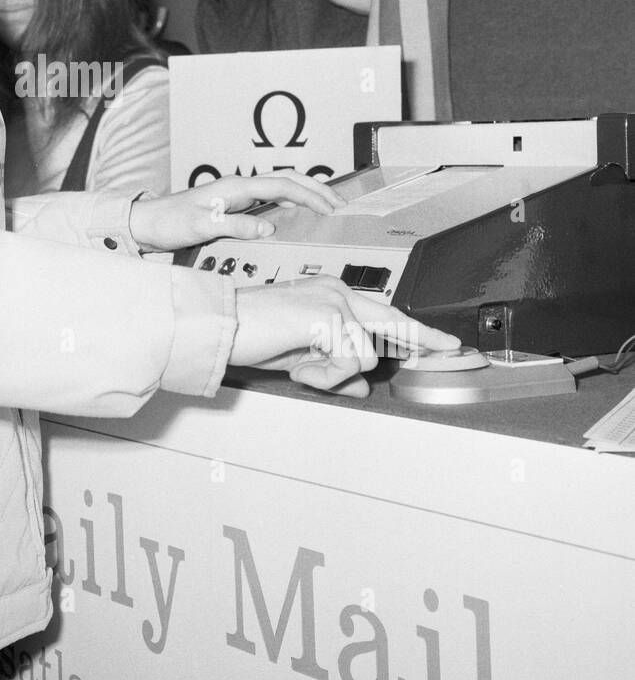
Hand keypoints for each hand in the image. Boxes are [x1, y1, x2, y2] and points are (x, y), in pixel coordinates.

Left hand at [129, 172, 341, 253]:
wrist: (147, 224)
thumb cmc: (169, 222)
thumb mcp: (202, 227)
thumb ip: (236, 226)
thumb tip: (269, 227)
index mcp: (235, 187)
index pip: (281, 186)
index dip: (309, 195)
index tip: (330, 207)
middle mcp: (238, 187)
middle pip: (286, 180)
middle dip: (315, 189)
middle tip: (339, 203)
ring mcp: (235, 194)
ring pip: (279, 186)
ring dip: (305, 192)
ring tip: (326, 204)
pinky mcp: (232, 204)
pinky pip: (268, 198)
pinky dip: (289, 200)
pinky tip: (296, 211)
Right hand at [232, 277, 460, 397]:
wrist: (222, 325)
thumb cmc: (253, 335)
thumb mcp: (300, 359)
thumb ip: (333, 369)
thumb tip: (362, 389)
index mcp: (331, 294)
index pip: (383, 313)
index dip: (415, 331)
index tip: (441, 342)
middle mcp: (337, 291)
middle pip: (394, 320)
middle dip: (425, 338)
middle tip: (456, 350)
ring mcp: (333, 300)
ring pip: (365, 354)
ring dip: (334, 373)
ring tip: (302, 368)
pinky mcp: (327, 316)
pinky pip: (347, 361)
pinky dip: (324, 374)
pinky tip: (299, 366)